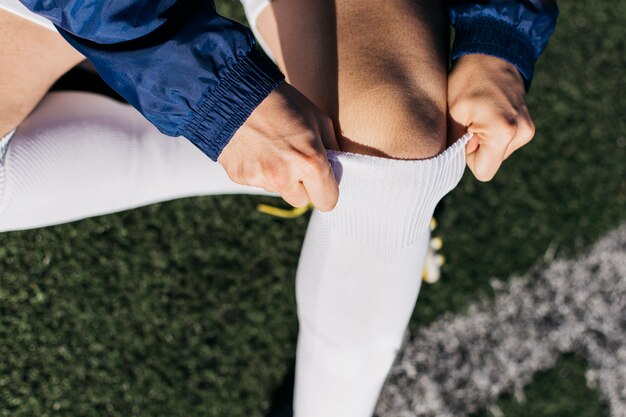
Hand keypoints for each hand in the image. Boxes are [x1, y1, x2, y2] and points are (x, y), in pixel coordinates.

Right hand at [218, 82, 339, 210]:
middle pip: (301, 200)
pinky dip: (258, 169)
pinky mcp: (240, 177)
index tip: (323, 182)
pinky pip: (257, 181)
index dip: (327, 190)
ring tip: (272, 146)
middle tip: (295, 158)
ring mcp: (260, 179)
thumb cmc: (284, 102)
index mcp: (310, 163)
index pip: (327, 201)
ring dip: (278, 176)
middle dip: (302, 185)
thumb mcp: (319, 119)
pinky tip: (255, 147)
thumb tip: (337, 169)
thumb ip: (332, 150)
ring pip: (278, 190)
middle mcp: (284, 177)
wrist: (237, 91)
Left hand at [447, 54, 535, 181]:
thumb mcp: (452, 114)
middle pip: (490, 162)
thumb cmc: (467, 81)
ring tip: (480, 113)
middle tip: (471, 120)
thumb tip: (452, 167)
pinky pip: (503, 143)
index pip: (484, 172)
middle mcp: (522, 133)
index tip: (465, 135)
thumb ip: (454, 146)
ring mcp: (528, 129)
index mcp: (504, 131)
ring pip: (496, 153)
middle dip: (476, 147)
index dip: (468, 158)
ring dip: (484, 139)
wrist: (492, 53)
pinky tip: (489, 112)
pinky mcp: (528, 126)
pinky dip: (493, 133)